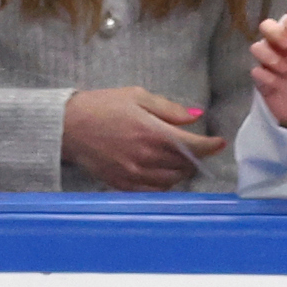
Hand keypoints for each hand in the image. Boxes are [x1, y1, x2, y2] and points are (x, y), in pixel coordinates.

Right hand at [62, 87, 223, 190]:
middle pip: (185, 165)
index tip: (219, 142)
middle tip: (193, 146)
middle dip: (195, 156)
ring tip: (175, 156)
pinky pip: (155, 190)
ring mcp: (135, 174)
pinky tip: (160, 170)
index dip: (210, 146)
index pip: (192, 146)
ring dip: (181, 170)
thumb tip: (196, 117)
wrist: (68, 126)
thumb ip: (169, 109)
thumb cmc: (101, 106)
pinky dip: (164, 181)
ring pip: (173, 180)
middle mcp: (146, 157)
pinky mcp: (124, 185)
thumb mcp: (136, 96)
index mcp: (151, 132)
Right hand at [249, 15, 286, 129]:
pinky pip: (255, 72)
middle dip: (274, 32)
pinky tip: (276, 85)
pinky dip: (264, 76)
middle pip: (267, 27)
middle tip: (285, 45)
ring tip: (284, 69)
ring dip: (268, 55)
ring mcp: (272, 66)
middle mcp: (283, 50)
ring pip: (257, 47)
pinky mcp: (264, 83)